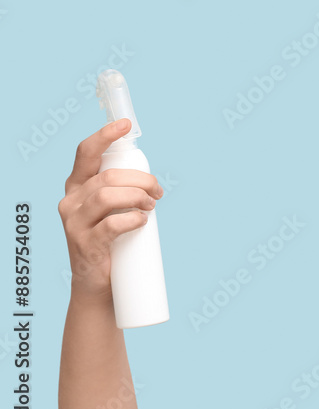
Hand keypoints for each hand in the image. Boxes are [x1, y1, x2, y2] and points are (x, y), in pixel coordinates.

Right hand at [58, 119, 162, 301]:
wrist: (99, 283)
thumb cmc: (111, 239)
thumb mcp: (113, 209)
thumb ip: (122, 190)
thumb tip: (151, 179)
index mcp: (78, 186)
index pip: (86, 153)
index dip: (104, 136)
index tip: (124, 125)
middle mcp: (71, 200)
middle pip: (108, 177)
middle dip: (141, 180)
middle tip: (158, 192)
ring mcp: (74, 222)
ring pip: (108, 195)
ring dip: (138, 197)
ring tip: (151, 206)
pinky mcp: (84, 243)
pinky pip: (111, 224)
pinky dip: (133, 219)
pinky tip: (142, 221)